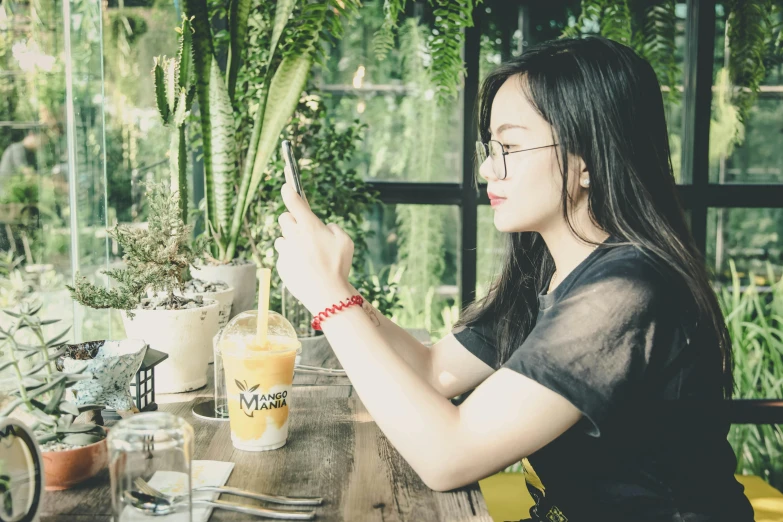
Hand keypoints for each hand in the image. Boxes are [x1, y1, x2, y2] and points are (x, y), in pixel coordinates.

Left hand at [275, 180, 354, 313]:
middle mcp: (294, 235)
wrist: (326, 294)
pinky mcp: (281, 265)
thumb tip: (324, 227)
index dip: (289, 191)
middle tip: (303, 231)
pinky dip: (291, 260)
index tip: (285, 185)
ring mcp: (285, 251)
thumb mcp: (346, 241)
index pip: (294, 202)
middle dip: (292, 221)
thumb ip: (333, 228)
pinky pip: (283, 257)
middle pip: (284, 218)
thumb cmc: (338, 266)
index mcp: (309, 226)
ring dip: (291, 242)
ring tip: (306, 256)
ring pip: (282, 239)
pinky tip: (304, 269)